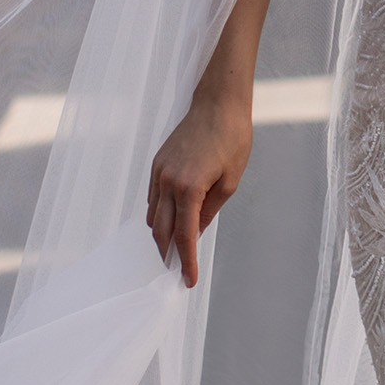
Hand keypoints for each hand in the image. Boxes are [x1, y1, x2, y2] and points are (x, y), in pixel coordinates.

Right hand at [147, 86, 254, 287]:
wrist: (218, 104)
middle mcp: (168, 182)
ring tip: (174, 251)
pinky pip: (153, 198)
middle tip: (176, 271)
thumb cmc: (232, 140)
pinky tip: (171, 222)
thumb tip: (195, 234)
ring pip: (153, 215)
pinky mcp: (157, 164)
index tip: (188, 280)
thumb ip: (209, 211)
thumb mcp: (229, 181)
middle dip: (168, 254)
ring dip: (161, 235)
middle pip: (161, 230)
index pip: (184, 236)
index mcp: (189, 188)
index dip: (187, 262)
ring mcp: (159, 172)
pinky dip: (160, 215)